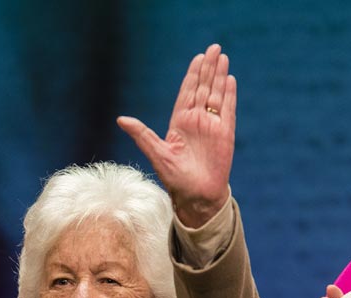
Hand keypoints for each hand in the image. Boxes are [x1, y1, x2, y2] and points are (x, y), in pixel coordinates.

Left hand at [117, 43, 234, 227]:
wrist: (197, 196)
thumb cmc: (175, 180)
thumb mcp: (156, 154)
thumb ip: (141, 134)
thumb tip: (121, 119)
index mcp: (179, 124)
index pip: (186, 94)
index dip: (192, 76)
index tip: (197, 58)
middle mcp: (196, 122)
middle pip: (203, 89)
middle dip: (208, 69)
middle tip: (213, 48)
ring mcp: (211, 126)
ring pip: (216, 95)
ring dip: (219, 77)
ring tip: (222, 57)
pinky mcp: (225, 133)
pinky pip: (228, 109)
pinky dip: (229, 94)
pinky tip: (230, 79)